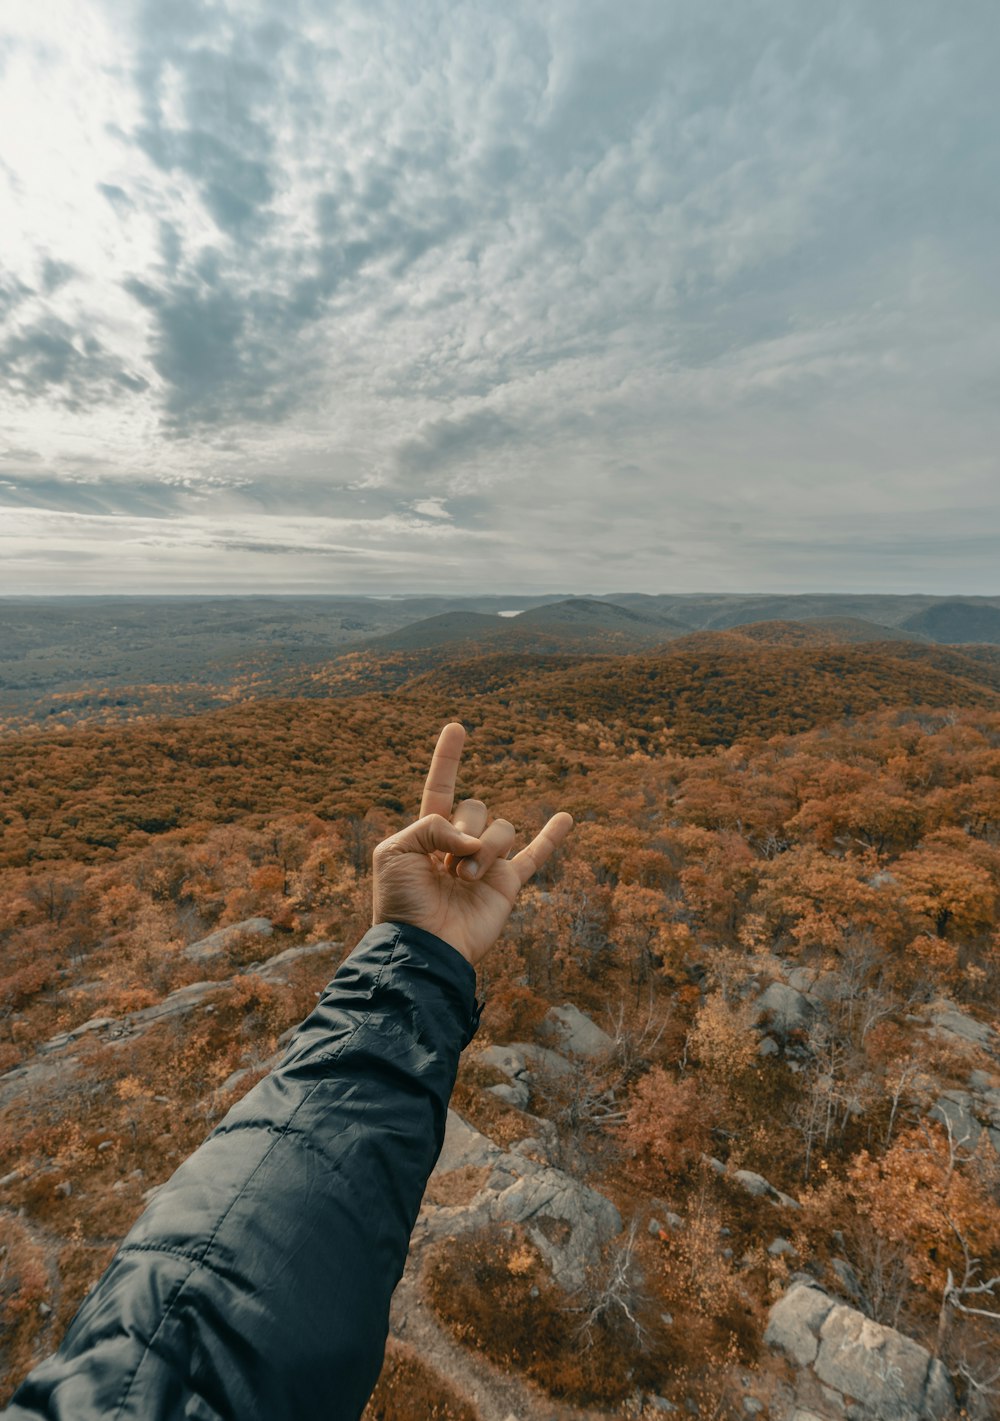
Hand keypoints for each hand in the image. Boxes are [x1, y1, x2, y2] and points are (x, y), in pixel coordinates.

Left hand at [371, 722, 572, 966]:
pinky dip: (552, 837)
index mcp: (427, 833)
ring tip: (464, 879)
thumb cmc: (401, 903)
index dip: (448, 758)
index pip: (440, 788)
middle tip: (447, 864)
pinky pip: (535, 855)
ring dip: (484, 850)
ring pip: (502, 828)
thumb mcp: (396, 851)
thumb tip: (472, 838)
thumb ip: (431, 826)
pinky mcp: (507, 884)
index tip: (457, 727)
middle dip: (464, 830)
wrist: (425, 947)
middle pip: (475, 807)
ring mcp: (485, 863)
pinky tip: (566, 818)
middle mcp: (459, 844)